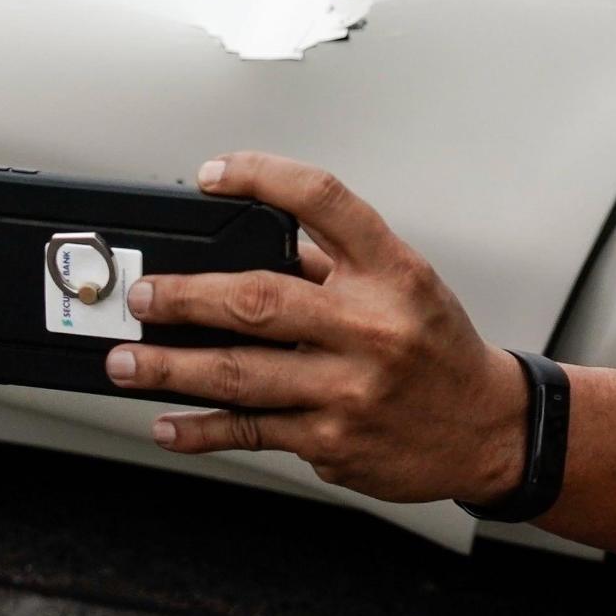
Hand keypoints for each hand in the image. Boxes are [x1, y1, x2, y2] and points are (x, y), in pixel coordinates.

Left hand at [106, 153, 531, 506]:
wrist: (487, 429)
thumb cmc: (438, 347)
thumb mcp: (405, 281)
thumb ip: (334, 259)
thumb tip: (248, 242)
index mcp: (391, 270)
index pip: (323, 201)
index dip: (263, 177)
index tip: (214, 174)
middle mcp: (370, 326)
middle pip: (259, 299)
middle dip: (186, 296)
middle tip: (143, 295)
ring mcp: (349, 390)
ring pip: (240, 374)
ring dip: (171, 367)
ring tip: (127, 360)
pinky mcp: (333, 441)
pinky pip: (253, 431)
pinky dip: (202, 429)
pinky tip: (169, 423)